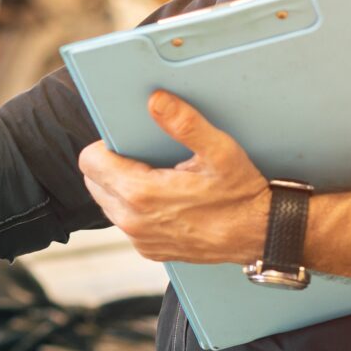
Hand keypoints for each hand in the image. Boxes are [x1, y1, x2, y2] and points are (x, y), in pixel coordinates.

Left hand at [78, 92, 270, 265]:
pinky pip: (126, 222)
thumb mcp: (219, 151)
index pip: (90, 162)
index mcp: (141, 193)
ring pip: (108, 203)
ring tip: (154, 176)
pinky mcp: (150, 250)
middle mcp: (133, 221)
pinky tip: (163, 199)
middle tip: (142, 156)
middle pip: (94, 182)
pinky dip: (135, 208)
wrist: (260, 235)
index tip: (126, 141)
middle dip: (110, 166)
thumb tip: (156, 100)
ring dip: (121, 187)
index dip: (104, 146)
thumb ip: (185, 123)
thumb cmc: (241, 194)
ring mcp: (140, 239)